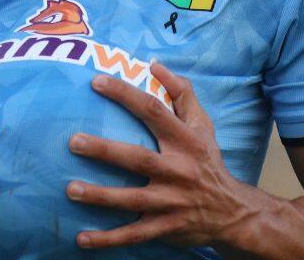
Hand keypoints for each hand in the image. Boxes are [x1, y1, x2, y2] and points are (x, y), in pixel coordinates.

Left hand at [66, 62, 254, 249]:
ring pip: (132, 199)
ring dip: (100, 196)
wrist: (232, 212)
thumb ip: (181, 93)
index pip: (153, 111)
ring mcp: (170, 202)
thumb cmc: (208, 161)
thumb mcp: (202, 125)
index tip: (97, 82)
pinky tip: (82, 239)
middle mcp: (177, 170)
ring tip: (71, 189)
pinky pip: (133, 234)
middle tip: (73, 142)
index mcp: (184, 141)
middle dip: (105, 150)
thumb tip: (154, 64)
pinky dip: (108, 239)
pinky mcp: (164, 228)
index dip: (126, 95)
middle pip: (137, 158)